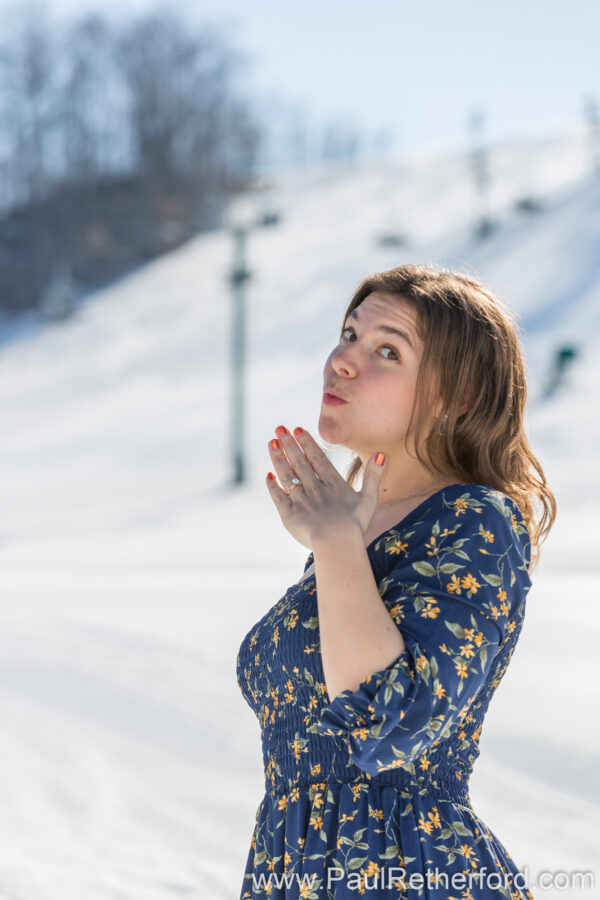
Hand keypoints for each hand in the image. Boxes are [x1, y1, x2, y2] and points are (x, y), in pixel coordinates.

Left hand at [266, 425, 385, 548]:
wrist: (337, 543)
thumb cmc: (355, 524)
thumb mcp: (369, 499)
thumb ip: (374, 476)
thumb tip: (381, 453)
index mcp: (332, 484)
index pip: (317, 458)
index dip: (307, 443)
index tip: (298, 430)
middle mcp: (314, 488)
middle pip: (299, 462)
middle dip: (289, 444)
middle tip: (280, 428)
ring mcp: (300, 501)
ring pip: (287, 475)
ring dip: (278, 459)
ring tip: (272, 443)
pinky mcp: (289, 515)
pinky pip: (278, 497)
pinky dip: (273, 486)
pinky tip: (268, 476)